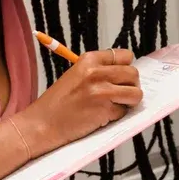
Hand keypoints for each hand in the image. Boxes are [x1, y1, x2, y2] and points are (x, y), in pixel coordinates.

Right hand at [20, 48, 142, 150]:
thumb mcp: (76, 75)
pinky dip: (117, 115)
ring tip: (115, 105)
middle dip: (131, 85)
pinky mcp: (105, 110)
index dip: (126, 67)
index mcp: (89, 59)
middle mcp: (97, 72)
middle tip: (120, 94)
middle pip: (133, 74)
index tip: (121, 77)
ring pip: (136, 93)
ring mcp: (102, 91)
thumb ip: (98, 71)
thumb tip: (124, 74)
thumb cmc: (57, 102)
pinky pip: (124, 111)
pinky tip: (102, 116)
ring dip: (129, 101)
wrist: (42, 123)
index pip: (125, 55)